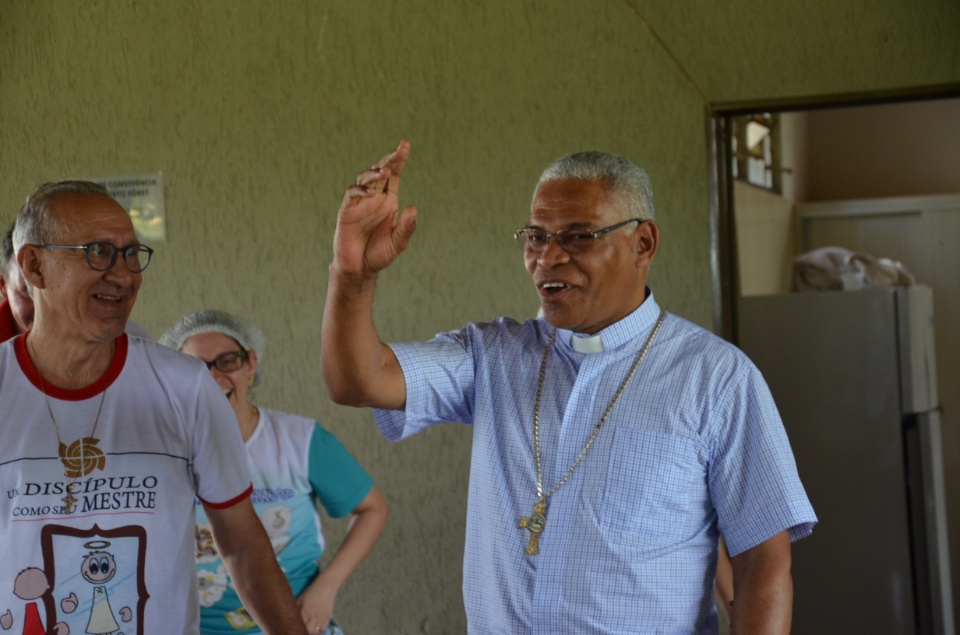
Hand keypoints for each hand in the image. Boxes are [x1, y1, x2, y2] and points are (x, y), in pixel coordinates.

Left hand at [297, 576, 337, 633]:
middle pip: (309, 631)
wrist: (326, 586)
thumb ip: (296, 609)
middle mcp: (313, 616)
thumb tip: (290, 616)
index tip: (295, 629)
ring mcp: (322, 617)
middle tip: (302, 630)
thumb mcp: (300, 599)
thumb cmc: (311, 592)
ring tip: (309, 630)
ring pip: (316, 632)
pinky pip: (323, 629)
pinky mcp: (328, 617)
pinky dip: (319, 630)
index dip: (297, 629)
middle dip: (305, 632)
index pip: (300, 626)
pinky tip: (316, 628)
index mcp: (305, 611)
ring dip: (312, 632)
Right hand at [333, 140, 417, 277]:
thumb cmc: (379, 254)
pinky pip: (352, 194)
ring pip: (365, 179)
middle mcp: (374, 198)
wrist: (359, 269)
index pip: (394, 176)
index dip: (399, 160)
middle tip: (400, 150)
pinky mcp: (347, 211)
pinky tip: (370, 191)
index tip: (405, 145)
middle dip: (390, 159)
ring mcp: (360, 203)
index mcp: (388, 201)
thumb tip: (413, 208)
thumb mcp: (398, 243)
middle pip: (381, 172)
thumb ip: (406, 227)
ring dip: (375, 173)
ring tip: (385, 172)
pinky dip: (360, 190)